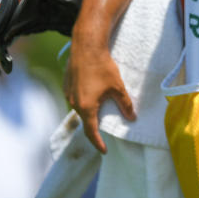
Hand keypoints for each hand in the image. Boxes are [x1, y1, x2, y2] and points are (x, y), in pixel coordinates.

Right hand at [63, 33, 134, 153]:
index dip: (98, 143)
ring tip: (100, 108)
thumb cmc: (102, 67)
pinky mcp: (66, 84)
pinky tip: (91, 92)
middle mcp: (74, 103)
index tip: (104, 150)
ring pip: (79, 108)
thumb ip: (125, 105)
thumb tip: (132, 118)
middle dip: (94, 125)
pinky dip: (83, 100)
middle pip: (85, 119)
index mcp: (86, 107)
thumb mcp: (118, 87)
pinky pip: (75, 97)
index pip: (91, 132)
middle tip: (104, 130)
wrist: (86, 46)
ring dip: (89, 111)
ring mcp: (68, 93)